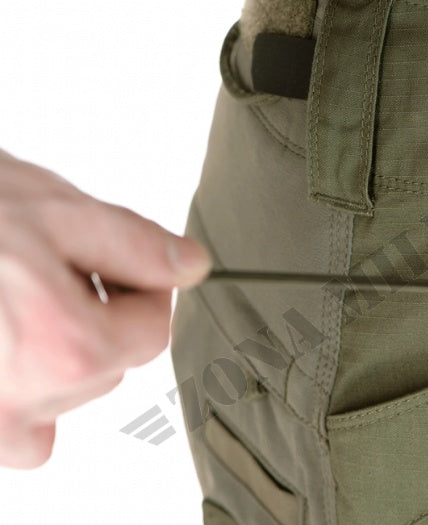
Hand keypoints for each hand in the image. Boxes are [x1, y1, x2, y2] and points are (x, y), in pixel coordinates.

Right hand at [0, 149, 210, 467]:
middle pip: (107, 367)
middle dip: (98, 318)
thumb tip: (190, 266)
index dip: (145, 291)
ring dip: (58, 356)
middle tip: (52, 270)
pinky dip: (22, 396)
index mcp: (66, 347)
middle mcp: (24, 400)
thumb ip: (136, 246)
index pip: (151, 334)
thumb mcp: (57, 212)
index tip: (124, 266)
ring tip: (12, 300)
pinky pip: (18, 434)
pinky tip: (6, 345)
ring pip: (64, 398)